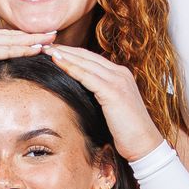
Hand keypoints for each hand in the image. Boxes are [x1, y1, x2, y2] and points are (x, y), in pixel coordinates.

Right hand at [0, 27, 55, 114]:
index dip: (19, 38)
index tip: (38, 40)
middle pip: (5, 34)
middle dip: (30, 35)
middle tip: (52, 34)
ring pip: (7, 39)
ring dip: (31, 39)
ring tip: (50, 40)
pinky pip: (3, 49)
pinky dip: (21, 49)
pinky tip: (37, 50)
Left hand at [42, 44, 163, 160]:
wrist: (144, 144)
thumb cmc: (126, 131)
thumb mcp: (111, 108)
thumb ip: (99, 95)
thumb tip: (79, 94)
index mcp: (121, 75)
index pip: (92, 59)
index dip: (72, 53)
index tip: (54, 51)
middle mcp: (120, 73)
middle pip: (87, 56)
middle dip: (65, 49)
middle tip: (44, 44)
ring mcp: (118, 80)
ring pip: (85, 62)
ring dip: (64, 55)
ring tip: (46, 49)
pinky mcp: (113, 91)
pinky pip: (87, 75)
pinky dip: (71, 67)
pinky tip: (57, 62)